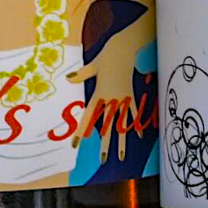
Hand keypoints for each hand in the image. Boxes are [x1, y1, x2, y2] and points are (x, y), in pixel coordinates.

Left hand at [68, 31, 143, 164]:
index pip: (89, 117)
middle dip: (104, 144)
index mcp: (100, 93)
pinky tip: (139, 135)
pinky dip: (136, 124)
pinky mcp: (132, 94)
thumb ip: (82, 74)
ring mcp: (124, 98)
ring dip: (121, 140)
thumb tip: (68, 78)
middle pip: (107, 126)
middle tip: (102, 160)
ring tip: (120, 156)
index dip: (81, 131)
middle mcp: (112, 99)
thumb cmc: (110, 54)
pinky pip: (134, 112)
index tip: (75, 145)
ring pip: (121, 123)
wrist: (128, 47)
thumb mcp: (94, 65)